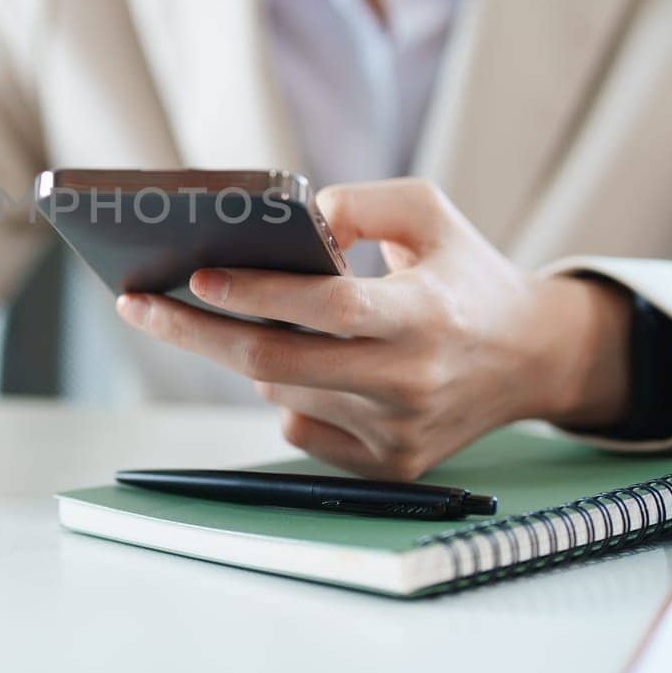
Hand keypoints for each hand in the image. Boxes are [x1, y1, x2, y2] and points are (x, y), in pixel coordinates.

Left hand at [115, 178, 631, 479]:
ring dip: (253, 351)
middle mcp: (411, 383)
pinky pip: (299, 426)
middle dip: (194, 332)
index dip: (256, 291)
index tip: (196, 274)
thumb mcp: (428, 212)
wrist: (532, 357)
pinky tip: (314, 365)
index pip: (326, 308)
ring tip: (253, 315)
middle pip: (275, 364)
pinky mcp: (389, 468)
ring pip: (281, 391)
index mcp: (426, 316)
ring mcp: (398, 434)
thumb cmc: (466, 272)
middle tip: (139, 304)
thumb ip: (358, 204)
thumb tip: (288, 222)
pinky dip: (288, 391)